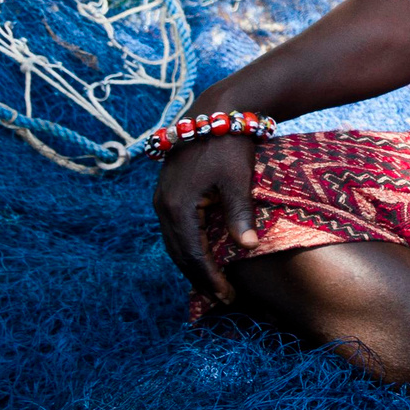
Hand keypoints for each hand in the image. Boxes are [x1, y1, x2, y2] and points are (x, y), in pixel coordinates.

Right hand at [151, 134, 260, 305]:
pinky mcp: (169, 192)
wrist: (217, 111)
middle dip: (199, 277)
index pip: (192, 254)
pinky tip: (203, 257)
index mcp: (177, 205)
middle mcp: (163, 205)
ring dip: (192, 265)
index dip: (209, 278)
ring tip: (213, 284)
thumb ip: (239, 214)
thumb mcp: (237, 181)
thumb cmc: (230, 145)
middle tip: (222, 298)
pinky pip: (175, 229)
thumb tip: (247, 246)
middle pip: (178, 253)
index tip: (227, 297)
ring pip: (174, 242)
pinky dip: (187, 247)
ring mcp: (163, 198)